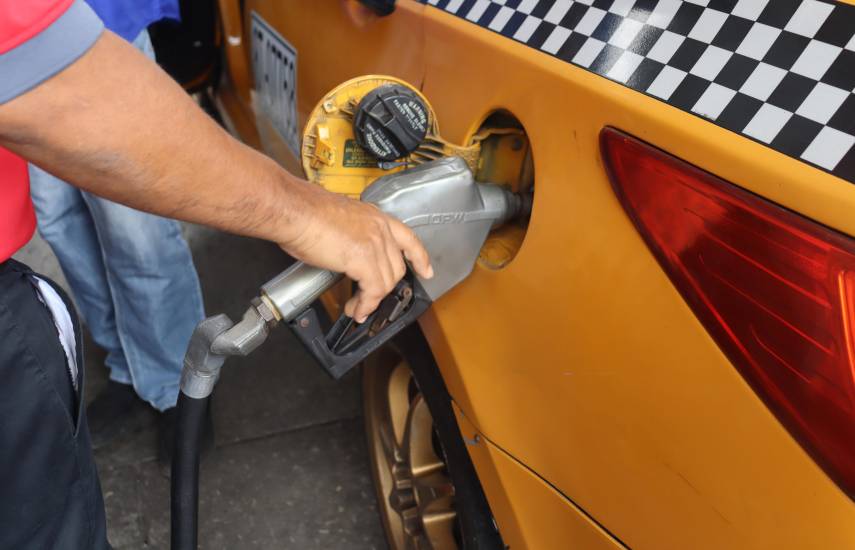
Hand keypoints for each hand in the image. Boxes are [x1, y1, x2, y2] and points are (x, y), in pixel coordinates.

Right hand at [281, 185, 432, 322]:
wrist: (292, 209)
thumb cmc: (303, 211)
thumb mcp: (338, 220)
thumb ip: (351, 235)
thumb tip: (345, 253)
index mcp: (374, 216)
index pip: (408, 237)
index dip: (419, 257)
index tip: (426, 271)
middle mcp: (380, 228)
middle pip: (396, 267)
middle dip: (385, 288)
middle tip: (368, 299)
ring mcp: (375, 243)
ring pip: (387, 281)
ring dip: (372, 300)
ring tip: (356, 307)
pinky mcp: (364, 260)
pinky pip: (374, 291)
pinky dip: (366, 304)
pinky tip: (356, 308)